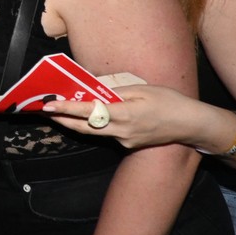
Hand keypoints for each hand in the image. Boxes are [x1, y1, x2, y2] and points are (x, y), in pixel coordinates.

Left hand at [40, 84, 209, 150]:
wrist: (190, 125)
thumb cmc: (169, 101)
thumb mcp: (142, 89)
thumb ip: (116, 92)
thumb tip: (94, 91)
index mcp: (125, 115)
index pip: (88, 112)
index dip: (67, 109)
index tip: (50, 106)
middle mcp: (122, 132)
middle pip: (84, 128)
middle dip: (63, 119)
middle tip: (45, 110)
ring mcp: (124, 141)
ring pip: (93, 132)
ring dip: (75, 123)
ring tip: (59, 112)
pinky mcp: (128, 145)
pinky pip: (107, 134)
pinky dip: (94, 125)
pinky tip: (87, 116)